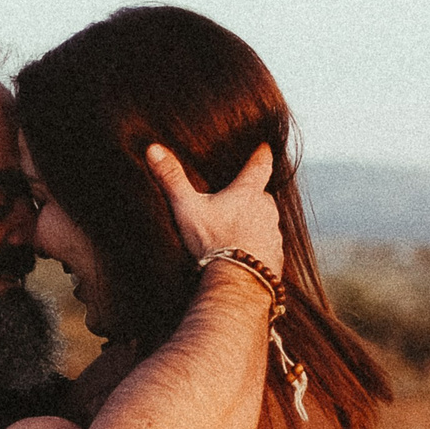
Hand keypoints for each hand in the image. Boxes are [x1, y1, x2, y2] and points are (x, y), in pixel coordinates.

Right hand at [147, 142, 282, 272]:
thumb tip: (154, 149)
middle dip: (253, 196)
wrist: (236, 282)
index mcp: (248, 193)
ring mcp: (273, 235)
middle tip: (238, 200)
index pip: (260, 165)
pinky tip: (245, 256)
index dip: (262, 154)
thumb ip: (172, 179)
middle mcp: (267, 211)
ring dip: (255, 224)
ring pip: (266, 222)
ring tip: (237, 232)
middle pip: (262, 196)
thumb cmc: (214, 242)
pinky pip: (268, 248)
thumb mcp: (188, 208)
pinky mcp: (275, 257)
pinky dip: (258, 248)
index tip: (264, 146)